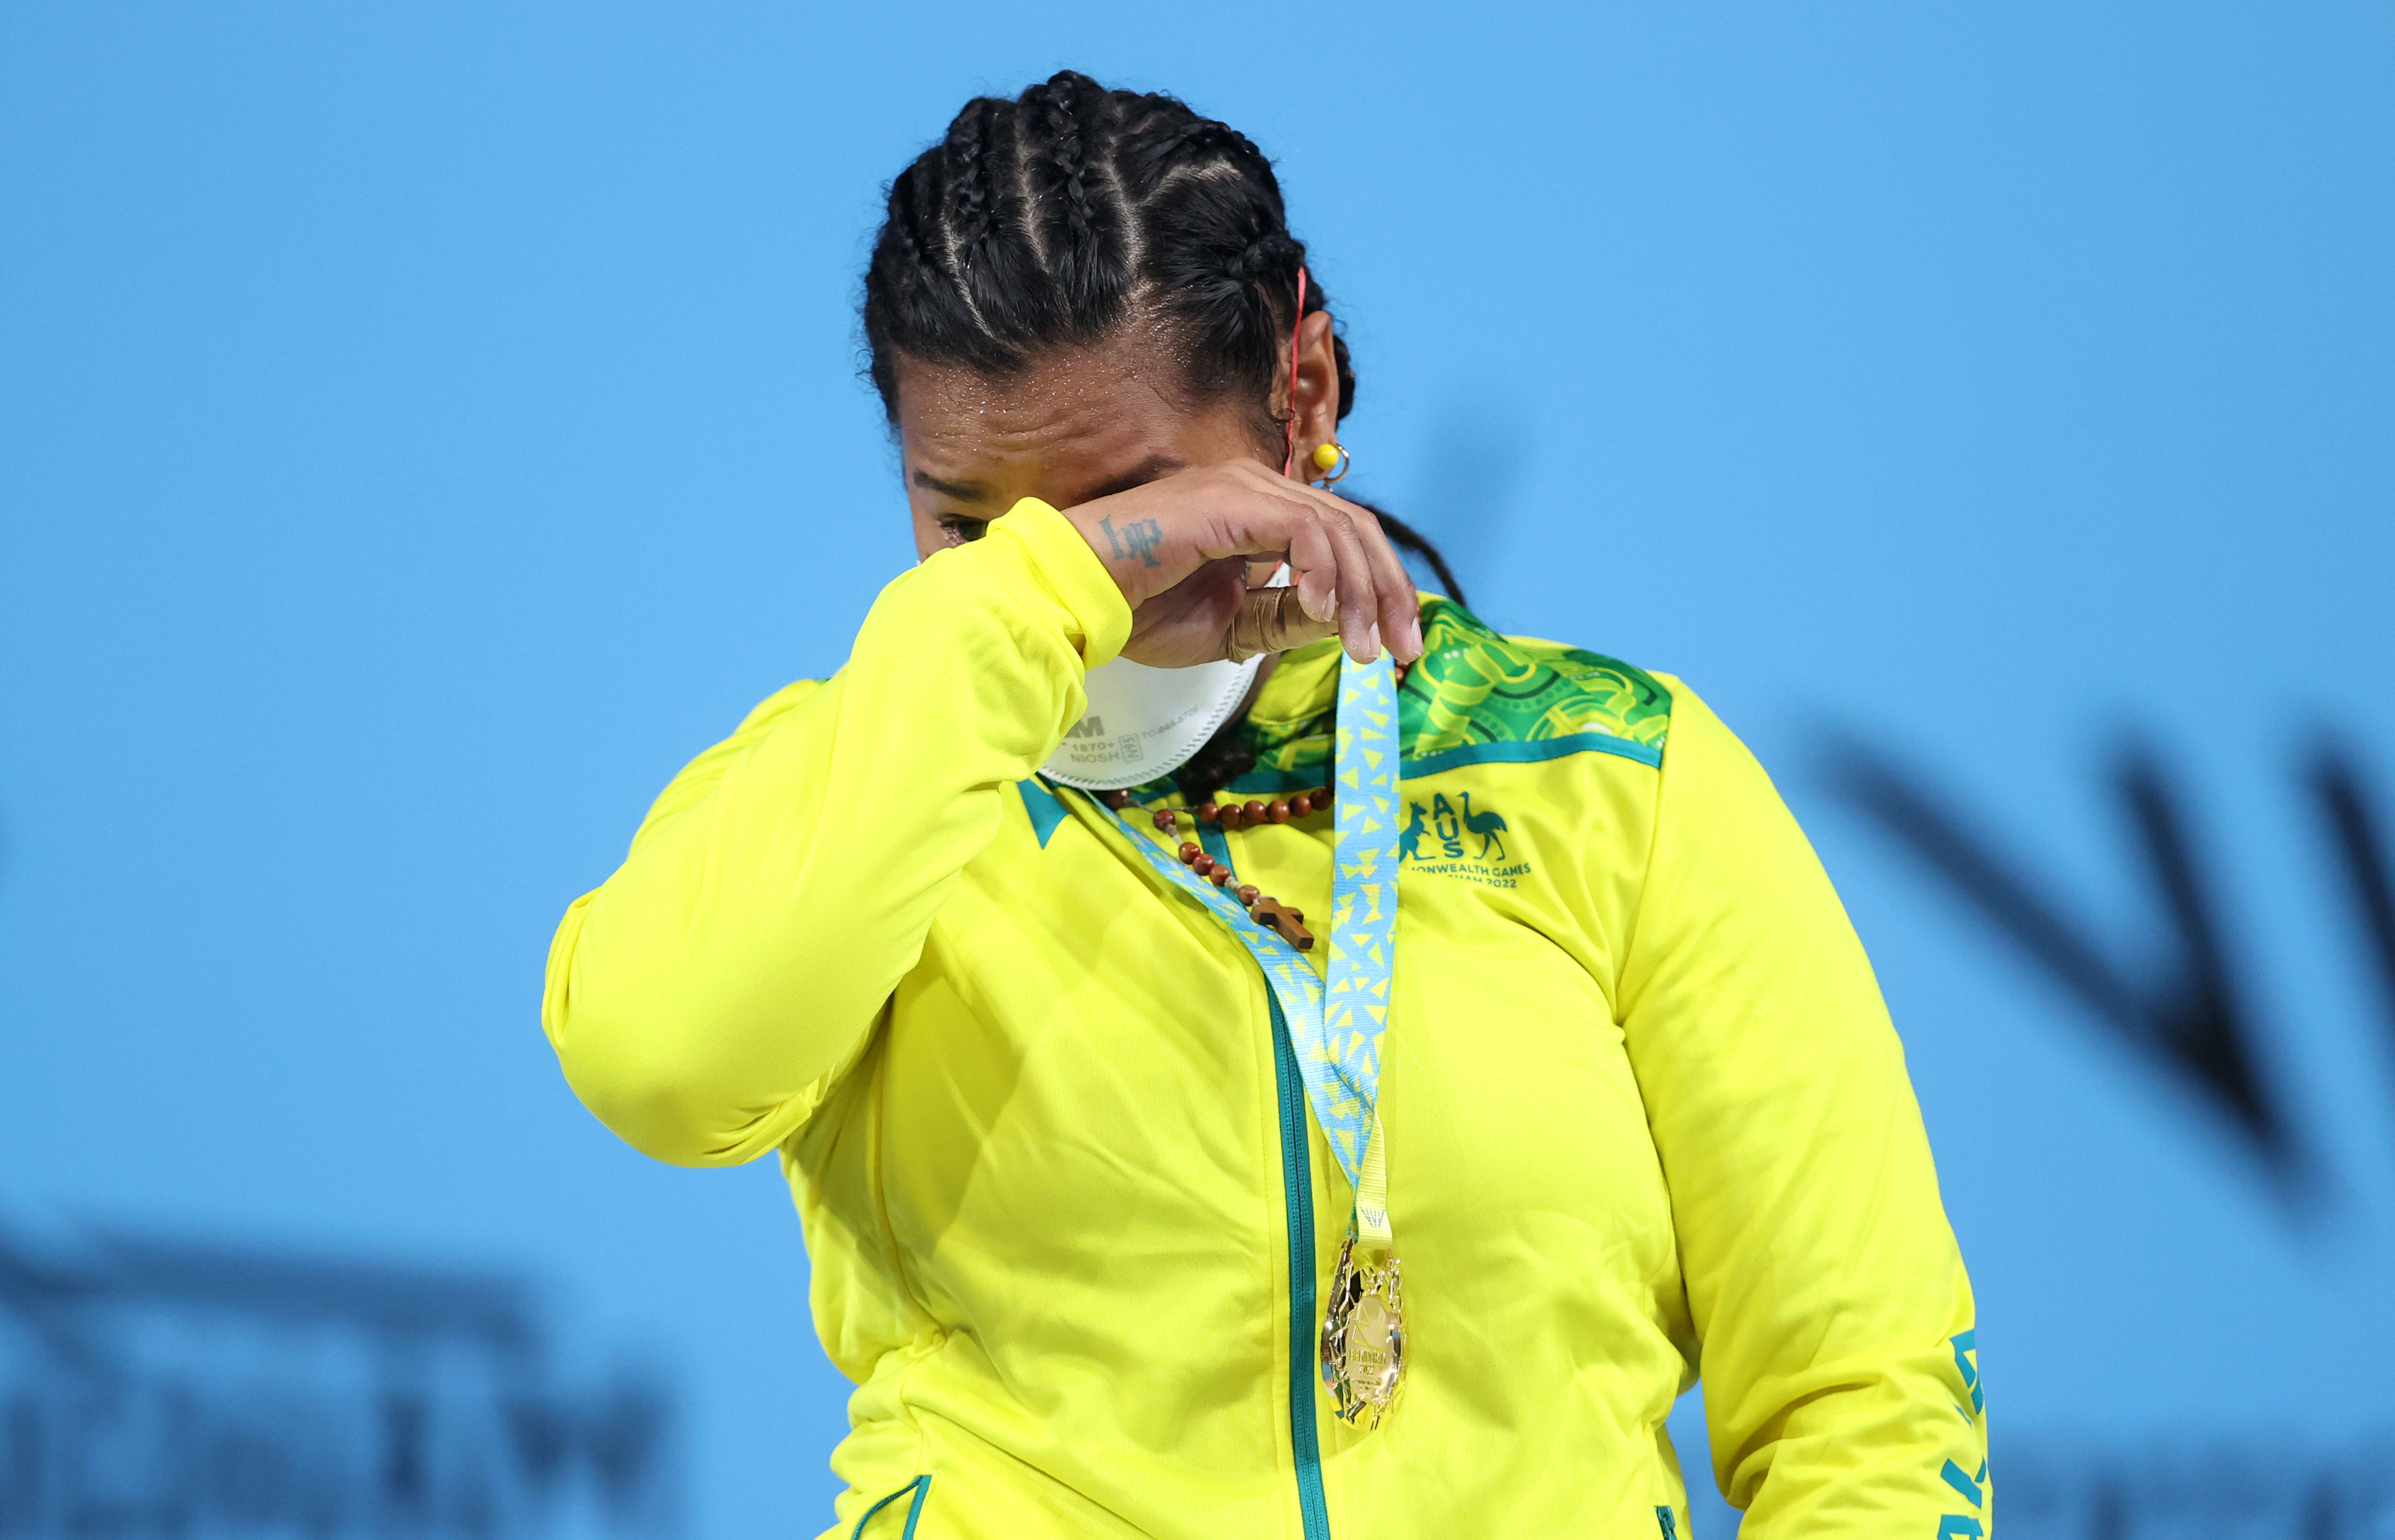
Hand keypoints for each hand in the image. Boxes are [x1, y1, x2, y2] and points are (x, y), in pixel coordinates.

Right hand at [1060, 461, 1424, 669]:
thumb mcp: (1234, 628)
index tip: (1398, 644)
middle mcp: (1261, 489)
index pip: (1344, 537)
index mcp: (1263, 513)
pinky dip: (1322, 570)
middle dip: (1387, 590)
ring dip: (1359, 591)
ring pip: (1337, 528)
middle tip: (1404, 649)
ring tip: (1363, 645)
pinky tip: (1321, 611)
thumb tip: (1339, 620)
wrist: (1083, 596)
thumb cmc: (1143, 609)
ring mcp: (1247, 487)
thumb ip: (1285, 620)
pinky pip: (1301, 529)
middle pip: (1355, 528)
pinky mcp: (1232, 498)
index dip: (1379, 586)